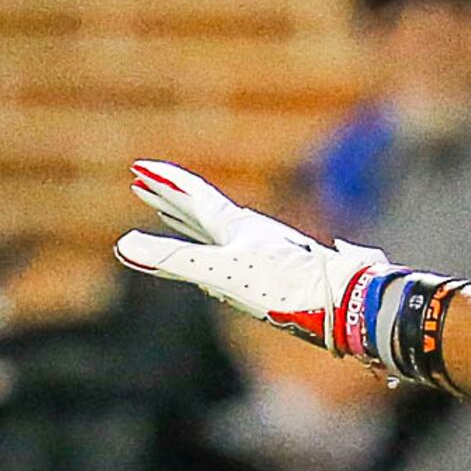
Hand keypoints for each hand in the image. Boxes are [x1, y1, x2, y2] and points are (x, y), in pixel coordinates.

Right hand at [115, 162, 399, 364]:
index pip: (193, 198)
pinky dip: (215, 250)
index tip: (139, 167)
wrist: (347, 304)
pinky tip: (221, 259)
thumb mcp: (224, 273)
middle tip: (144, 182)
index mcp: (236, 228)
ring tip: (171, 213)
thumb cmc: (288, 287)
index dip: (165, 183)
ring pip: (218, 231)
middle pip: (201, 210)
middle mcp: (250, 235)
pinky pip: (235, 255)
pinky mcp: (278, 276)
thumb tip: (123, 245)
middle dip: (171, 198)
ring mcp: (265, 254)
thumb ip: (175, 260)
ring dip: (190, 220)